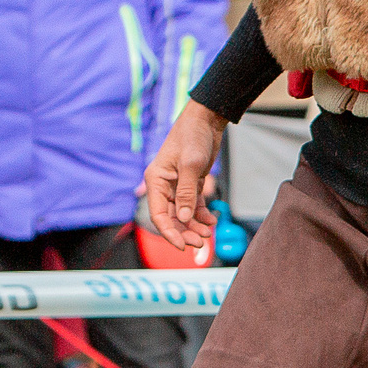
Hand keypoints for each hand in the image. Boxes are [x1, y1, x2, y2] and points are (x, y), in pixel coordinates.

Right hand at [143, 101, 225, 251]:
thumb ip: (187, 193)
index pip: (158, 214)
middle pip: (171, 218)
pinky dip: (201, 216)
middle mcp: (164, 186)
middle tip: (201, 242)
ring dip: (194, 226)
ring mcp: (177, 187)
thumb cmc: (193, 137)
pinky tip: (211, 222)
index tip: (181, 246)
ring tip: (208, 233)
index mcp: (156, 181)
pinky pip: (193, 206)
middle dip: (185, 232)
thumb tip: (183, 218)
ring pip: (182, 215)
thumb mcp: (191, 165)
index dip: (169, 233)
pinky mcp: (190, 184)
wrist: (206, 120)